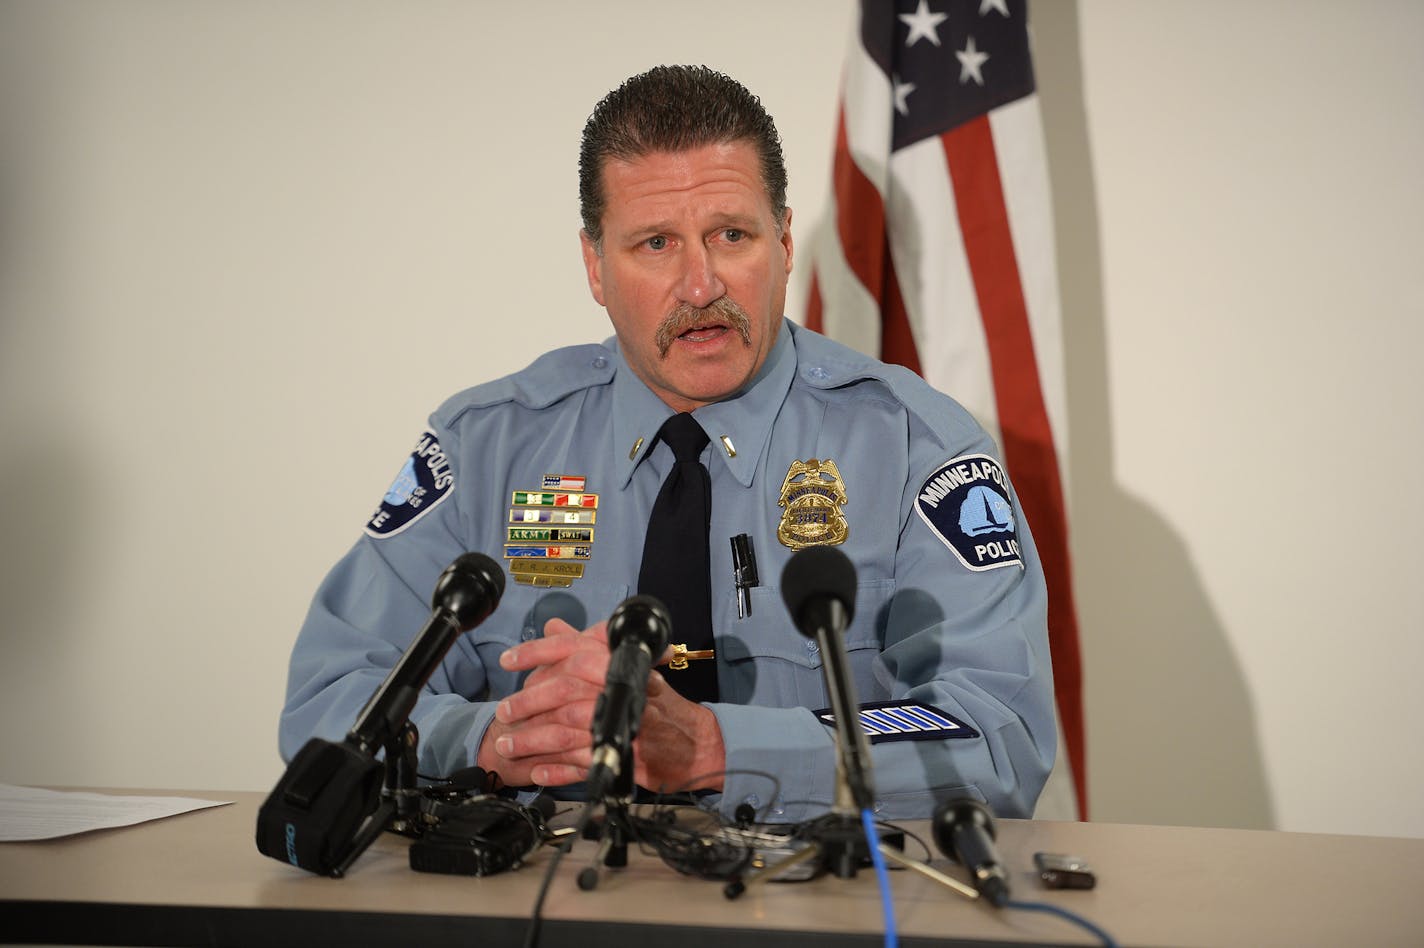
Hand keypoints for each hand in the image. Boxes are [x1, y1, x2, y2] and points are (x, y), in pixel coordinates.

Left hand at [476, 618, 725, 792]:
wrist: (698, 743)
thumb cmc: (660, 705)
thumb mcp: (629, 668)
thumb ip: (588, 646)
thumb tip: (555, 626)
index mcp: (621, 665)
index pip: (573, 649)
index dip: (536, 652)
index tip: (508, 659)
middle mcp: (622, 691)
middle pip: (564, 693)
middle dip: (527, 704)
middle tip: (504, 712)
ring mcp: (623, 727)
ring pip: (566, 732)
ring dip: (532, 741)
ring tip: (508, 746)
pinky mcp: (625, 760)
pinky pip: (581, 765)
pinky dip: (556, 770)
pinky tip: (537, 772)